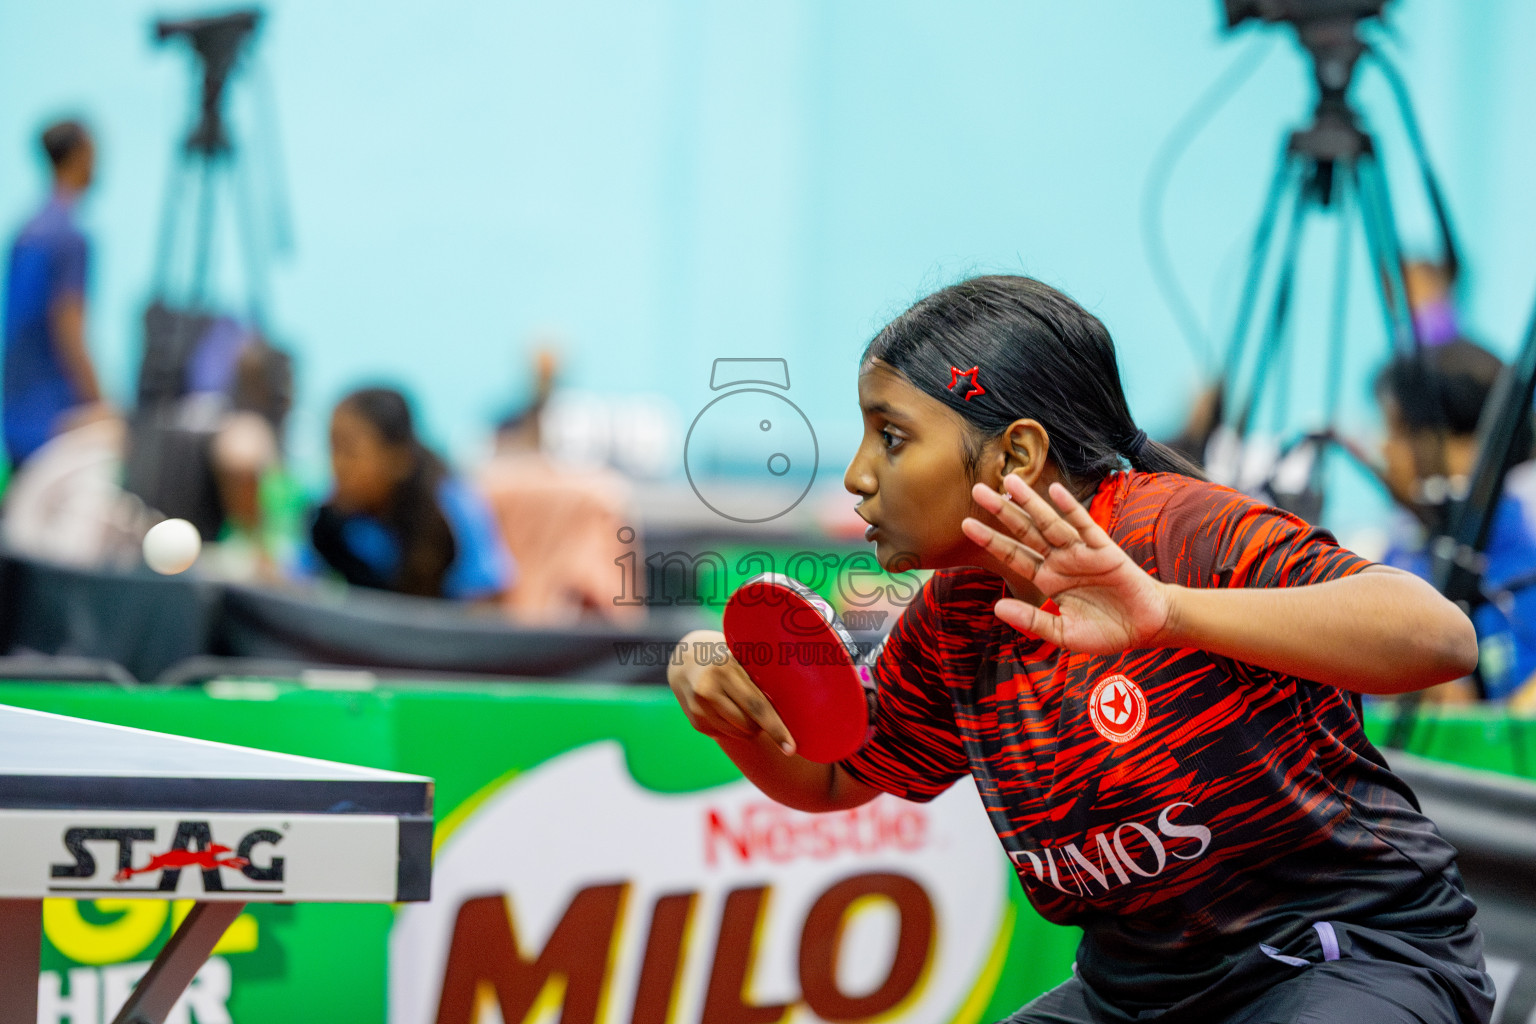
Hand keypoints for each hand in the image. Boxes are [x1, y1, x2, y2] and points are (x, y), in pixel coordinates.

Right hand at [667, 631, 796, 754]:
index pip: (757, 706)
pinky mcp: (696, 722)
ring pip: (739, 733)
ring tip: (742, 704)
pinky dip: (734, 726)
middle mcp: (707, 690)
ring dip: (748, 726)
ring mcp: (699, 709)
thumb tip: (793, 701)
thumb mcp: (740, 657)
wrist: (686, 661)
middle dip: (762, 724)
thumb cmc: (726, 658)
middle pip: (748, 725)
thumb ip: (759, 675)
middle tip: (763, 707)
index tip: (791, 748)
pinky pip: (727, 734)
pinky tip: (726, 707)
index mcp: (724, 670)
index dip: (776, 728)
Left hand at [962, 477, 1175, 653]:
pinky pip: (1084, 525)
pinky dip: (1070, 508)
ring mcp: (1080, 552)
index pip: (1013, 555)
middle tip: (977, 489)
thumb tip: (997, 607)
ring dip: (1030, 501)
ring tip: (1009, 480)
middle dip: (1002, 511)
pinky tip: (1055, 491)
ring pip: (1050, 522)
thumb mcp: (1063, 634)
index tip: (965, 523)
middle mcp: (1059, 560)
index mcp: (1047, 579)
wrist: (1146, 627)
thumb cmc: (1105, 631)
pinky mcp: (1104, 549)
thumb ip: (1032, 620)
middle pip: (1025, 531)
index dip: (990, 540)